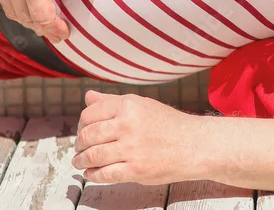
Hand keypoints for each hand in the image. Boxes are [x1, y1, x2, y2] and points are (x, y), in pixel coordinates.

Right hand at [0, 0, 95, 42]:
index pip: (43, 18)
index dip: (55, 29)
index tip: (66, 33)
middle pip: (29, 21)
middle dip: (45, 30)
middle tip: (60, 34)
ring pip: (15, 15)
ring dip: (31, 23)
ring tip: (46, 25)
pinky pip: (6, 5)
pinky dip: (18, 13)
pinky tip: (29, 10)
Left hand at [73, 91, 198, 184]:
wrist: (195, 145)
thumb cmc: (168, 124)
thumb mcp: (142, 105)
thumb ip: (113, 101)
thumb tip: (88, 97)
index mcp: (128, 105)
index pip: (89, 114)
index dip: (81, 124)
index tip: (82, 131)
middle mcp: (127, 125)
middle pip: (88, 135)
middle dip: (79, 144)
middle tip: (78, 148)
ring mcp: (131, 149)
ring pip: (93, 156)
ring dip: (81, 161)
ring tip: (80, 162)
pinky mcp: (135, 170)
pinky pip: (104, 174)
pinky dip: (93, 175)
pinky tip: (91, 173)